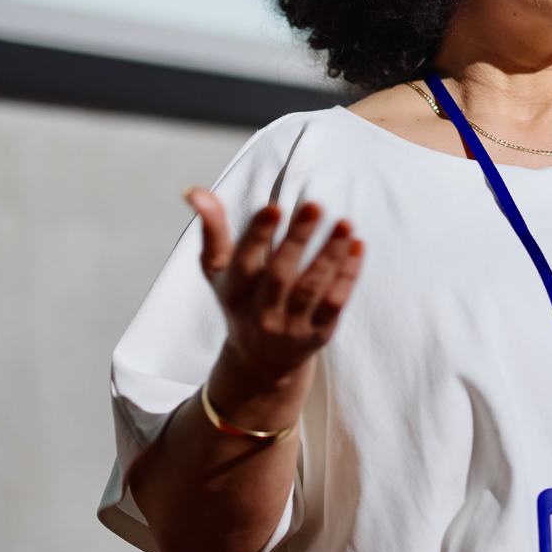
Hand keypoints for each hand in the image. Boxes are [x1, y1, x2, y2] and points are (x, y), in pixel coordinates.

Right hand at [186, 189, 363, 390]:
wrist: (261, 360)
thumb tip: (194, 190)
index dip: (258, 236)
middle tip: (315, 205)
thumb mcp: (219, 270)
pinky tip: (357, 245)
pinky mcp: (320, 332)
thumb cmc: (241, 300)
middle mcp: (261, 312)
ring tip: (344, 223)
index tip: (273, 208)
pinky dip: (348, 275)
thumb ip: (212, 229)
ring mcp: (292, 325)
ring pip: (313, 289)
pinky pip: (335, 302)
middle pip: (281, 275)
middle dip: (298, 239)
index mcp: (234, 292)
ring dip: (330, 255)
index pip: (244, 262)